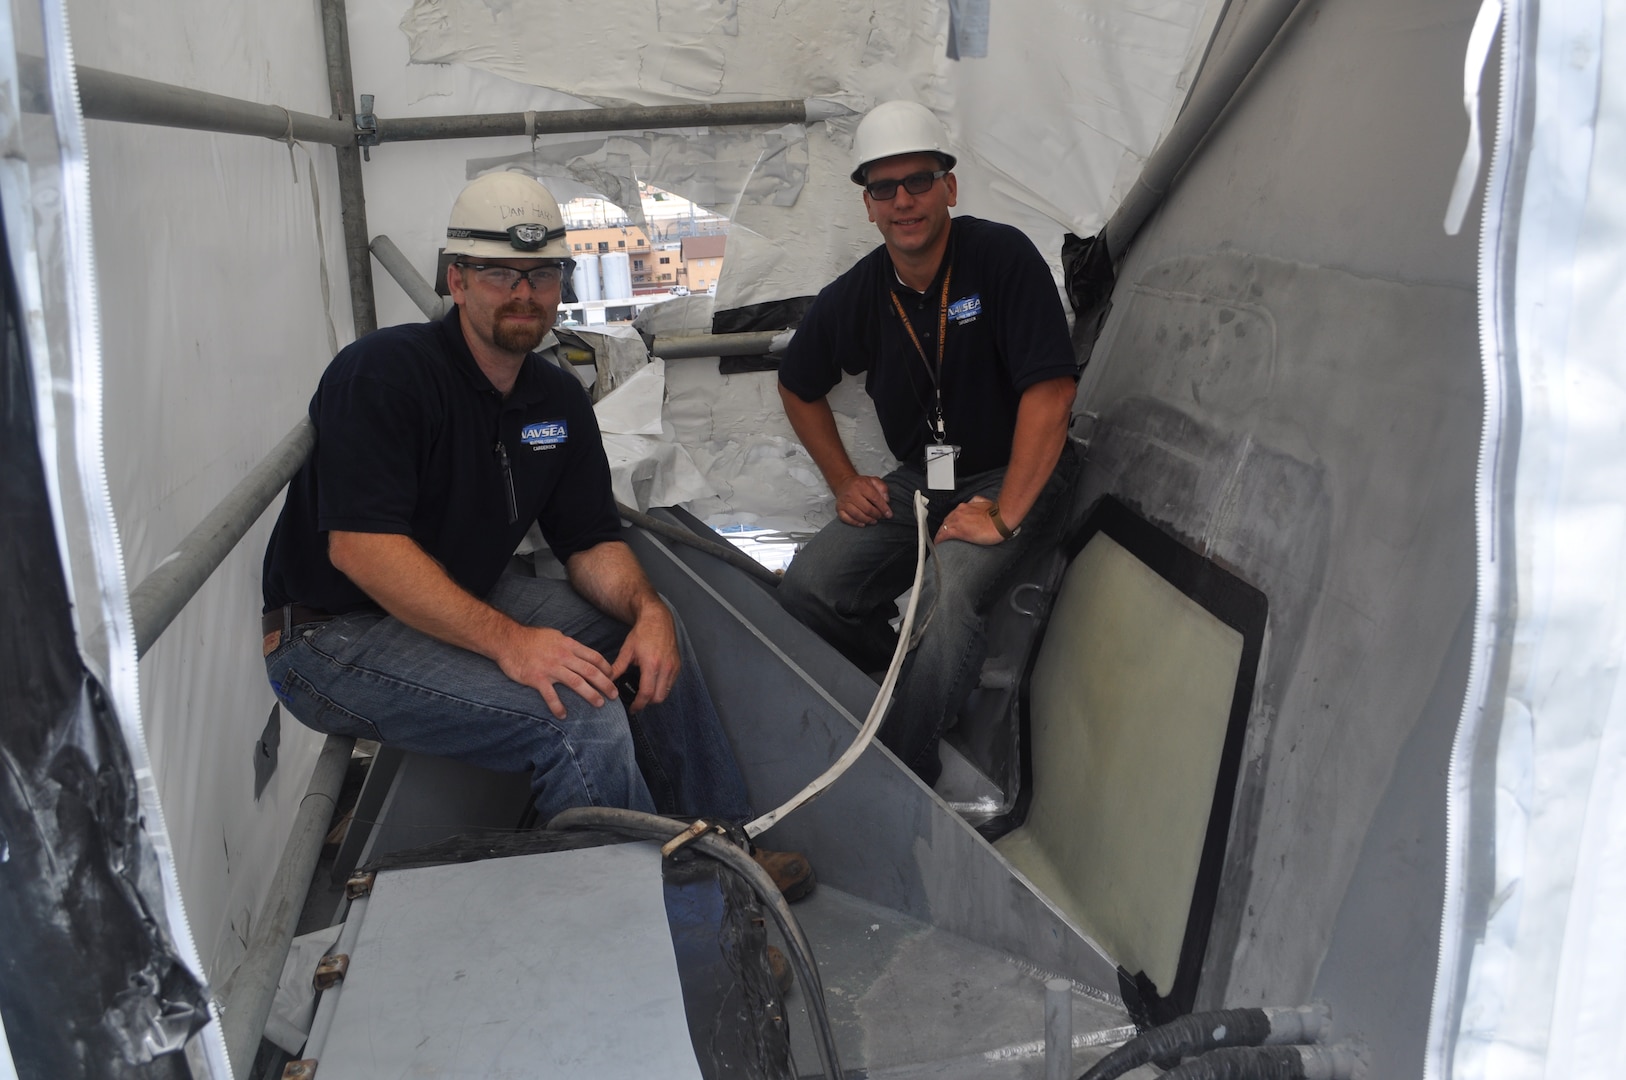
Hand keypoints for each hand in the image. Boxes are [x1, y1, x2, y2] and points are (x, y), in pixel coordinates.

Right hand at [496, 625, 618, 719]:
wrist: (508, 640)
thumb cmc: (531, 638)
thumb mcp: (555, 636)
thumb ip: (568, 646)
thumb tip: (580, 653)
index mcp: (568, 645)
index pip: (593, 657)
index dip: (606, 668)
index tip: (613, 677)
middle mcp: (562, 656)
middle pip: (590, 671)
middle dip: (605, 684)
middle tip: (614, 695)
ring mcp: (550, 668)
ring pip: (576, 683)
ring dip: (590, 694)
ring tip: (599, 704)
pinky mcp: (537, 678)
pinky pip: (550, 695)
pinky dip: (558, 706)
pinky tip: (563, 715)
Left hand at [610, 600, 680, 713]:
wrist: (658, 619)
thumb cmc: (642, 633)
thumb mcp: (627, 650)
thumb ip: (618, 668)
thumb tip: (607, 681)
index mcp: (651, 665)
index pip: (646, 694)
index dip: (638, 704)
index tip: (632, 708)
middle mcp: (665, 668)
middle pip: (658, 698)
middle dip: (647, 703)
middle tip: (637, 701)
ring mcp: (674, 667)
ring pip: (666, 693)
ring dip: (655, 696)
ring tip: (644, 691)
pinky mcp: (678, 666)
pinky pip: (670, 684)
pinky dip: (662, 687)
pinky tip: (652, 681)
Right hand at [834, 474, 892, 525]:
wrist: (844, 483)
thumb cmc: (861, 484)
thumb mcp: (873, 480)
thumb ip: (882, 488)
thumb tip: (886, 500)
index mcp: (861, 485)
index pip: (875, 498)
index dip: (884, 508)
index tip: (889, 515)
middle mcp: (851, 494)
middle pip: (867, 509)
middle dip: (876, 515)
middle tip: (881, 517)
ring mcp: (844, 502)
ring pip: (857, 515)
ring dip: (868, 520)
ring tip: (874, 521)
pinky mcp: (839, 509)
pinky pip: (847, 519)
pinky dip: (856, 523)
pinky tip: (863, 524)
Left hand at [934, 495, 1006, 545]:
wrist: (1001, 521)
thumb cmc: (997, 515)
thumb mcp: (986, 502)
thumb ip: (978, 501)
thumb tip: (974, 501)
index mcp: (965, 506)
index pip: (953, 515)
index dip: (950, 522)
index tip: (950, 526)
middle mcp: (959, 512)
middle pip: (946, 521)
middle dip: (944, 528)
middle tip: (944, 535)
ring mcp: (957, 521)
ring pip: (943, 527)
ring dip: (941, 534)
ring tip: (940, 541)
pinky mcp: (958, 531)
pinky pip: (944, 535)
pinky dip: (939, 539)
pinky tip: (938, 543)